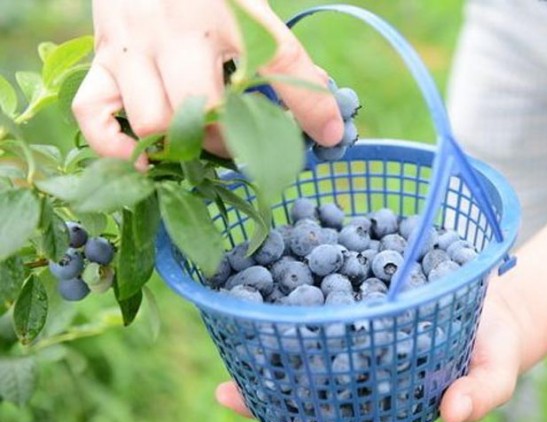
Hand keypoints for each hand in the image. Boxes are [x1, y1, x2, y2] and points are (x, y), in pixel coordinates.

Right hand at [73, 0, 343, 165]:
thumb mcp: (251, 13)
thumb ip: (288, 64)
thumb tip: (329, 127)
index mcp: (226, 13)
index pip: (279, 62)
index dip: (308, 108)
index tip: (327, 136)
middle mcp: (176, 31)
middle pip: (204, 108)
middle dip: (228, 139)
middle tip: (238, 142)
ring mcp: (132, 48)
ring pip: (153, 120)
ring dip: (181, 146)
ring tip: (196, 143)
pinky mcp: (101, 61)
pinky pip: (92, 114)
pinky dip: (115, 146)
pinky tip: (144, 157)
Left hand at [215, 284, 524, 421]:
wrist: (492, 298)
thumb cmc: (493, 343)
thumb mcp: (497, 368)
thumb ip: (481, 394)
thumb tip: (452, 414)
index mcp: (388, 400)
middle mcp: (363, 371)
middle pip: (308, 391)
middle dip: (265, 396)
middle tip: (224, 394)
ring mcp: (357, 336)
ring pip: (304, 347)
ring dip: (267, 346)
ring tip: (231, 334)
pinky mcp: (357, 297)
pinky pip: (320, 299)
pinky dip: (293, 296)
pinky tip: (266, 282)